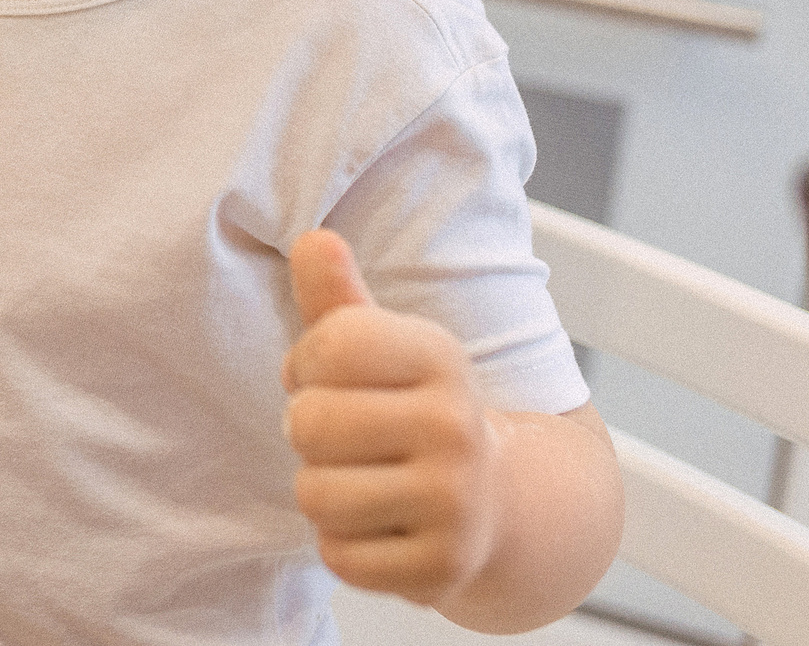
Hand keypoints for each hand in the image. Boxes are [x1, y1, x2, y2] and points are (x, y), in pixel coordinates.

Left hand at [282, 229, 497, 604]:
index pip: (328, 343)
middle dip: (309, 432)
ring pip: (316, 495)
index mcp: (440, 357)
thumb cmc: (411, 410)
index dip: (306, 364)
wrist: (501, 503)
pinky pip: (338, 558)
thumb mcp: (381, 346)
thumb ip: (335, 298)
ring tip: (362, 481)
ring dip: (323, 493)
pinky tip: (381, 528)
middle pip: (309, 424)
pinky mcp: (443, 568)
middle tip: (346, 438)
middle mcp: (456, 426)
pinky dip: (345, 547)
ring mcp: (456, 502)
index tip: (333, 378)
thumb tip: (311, 240)